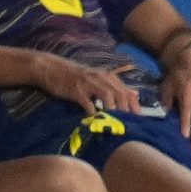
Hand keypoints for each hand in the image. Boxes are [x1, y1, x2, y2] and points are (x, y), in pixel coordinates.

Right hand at [26, 51, 140, 114]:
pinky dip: (93, 112)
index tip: (138, 118)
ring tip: (115, 121)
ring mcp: (88, 83)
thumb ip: (116, 86)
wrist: (52, 68)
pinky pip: (87, 102)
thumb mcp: (98, 78)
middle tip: (128, 123)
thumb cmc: (76, 75)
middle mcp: (100, 78)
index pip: (126, 91)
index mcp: (107, 76)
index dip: (134, 105)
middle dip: (126, 109)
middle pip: (119, 93)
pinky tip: (94, 120)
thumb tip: (136, 94)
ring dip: (113, 109)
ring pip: (107, 95)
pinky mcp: (76, 90)